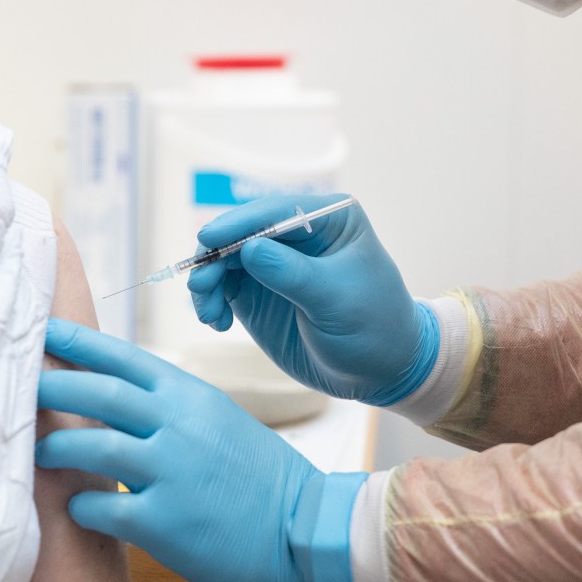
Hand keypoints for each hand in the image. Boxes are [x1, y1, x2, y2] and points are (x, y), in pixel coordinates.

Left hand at [36, 319, 364, 581]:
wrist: (303, 529)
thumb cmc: (257, 475)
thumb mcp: (217, 420)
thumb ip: (168, 405)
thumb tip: (109, 393)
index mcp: (190, 395)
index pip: (122, 357)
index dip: (77, 341)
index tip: (41, 327)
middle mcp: (178, 425)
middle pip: (98, 392)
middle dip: (51, 384)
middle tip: (20, 384)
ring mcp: (171, 471)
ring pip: (92, 445)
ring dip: (55, 447)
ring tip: (37, 453)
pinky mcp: (165, 521)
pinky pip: (102, 507)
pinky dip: (80, 505)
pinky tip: (76, 506)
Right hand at [187, 194, 438, 405]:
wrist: (380, 370)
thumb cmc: (375, 326)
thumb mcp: (338, 300)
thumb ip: (293, 274)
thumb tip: (249, 249)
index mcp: (328, 219)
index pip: (275, 211)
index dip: (239, 223)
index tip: (209, 240)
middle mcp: (295, 234)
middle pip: (241, 232)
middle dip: (215, 257)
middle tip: (201, 286)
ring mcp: (273, 262)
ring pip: (224, 259)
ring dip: (208, 282)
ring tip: (208, 313)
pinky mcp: (258, 290)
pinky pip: (223, 286)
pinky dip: (212, 300)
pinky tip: (216, 321)